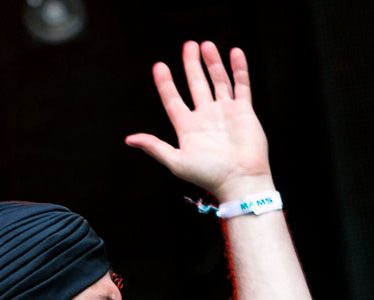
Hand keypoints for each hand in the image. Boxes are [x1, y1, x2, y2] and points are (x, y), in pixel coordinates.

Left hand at [125, 41, 272, 204]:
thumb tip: (129, 139)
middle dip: (192, 64)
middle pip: (196, 84)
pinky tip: (234, 53)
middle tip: (189, 45)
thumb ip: (155, 147)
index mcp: (188, 127)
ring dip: (213, 63)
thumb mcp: (176, 162)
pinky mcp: (244, 111)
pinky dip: (238, 69)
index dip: (165, 83)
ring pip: (218, 81)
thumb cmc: (208, 175)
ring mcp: (226, 112)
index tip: (159, 66)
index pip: (173, 100)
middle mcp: (206, 117)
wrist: (240, 180)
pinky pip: (241, 85)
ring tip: (205, 45)